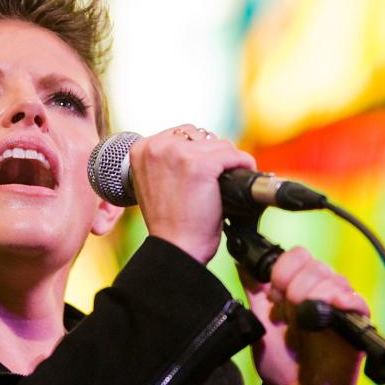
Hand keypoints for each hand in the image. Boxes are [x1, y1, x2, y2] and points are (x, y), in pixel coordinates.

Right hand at [129, 125, 256, 264]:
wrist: (175, 249)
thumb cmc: (169, 224)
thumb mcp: (156, 184)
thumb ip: (167, 162)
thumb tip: (198, 147)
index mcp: (141, 149)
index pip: (181, 135)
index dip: (197, 153)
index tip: (202, 175)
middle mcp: (157, 146)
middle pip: (200, 136)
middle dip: (212, 156)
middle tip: (214, 183)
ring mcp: (179, 153)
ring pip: (219, 145)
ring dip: (227, 164)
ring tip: (224, 186)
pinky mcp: (202, 164)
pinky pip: (234, 156)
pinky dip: (243, 167)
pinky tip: (239, 185)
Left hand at [239, 247, 368, 384]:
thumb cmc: (283, 362)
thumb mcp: (260, 322)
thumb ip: (253, 291)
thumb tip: (240, 261)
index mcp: (298, 288)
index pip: (297, 256)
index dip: (282, 268)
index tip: (272, 292)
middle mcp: (320, 293)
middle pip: (315, 264)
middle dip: (295, 281)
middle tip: (285, 304)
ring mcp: (339, 307)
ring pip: (333, 279)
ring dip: (314, 291)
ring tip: (304, 316)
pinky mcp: (357, 324)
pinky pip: (357, 301)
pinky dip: (344, 300)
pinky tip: (332, 306)